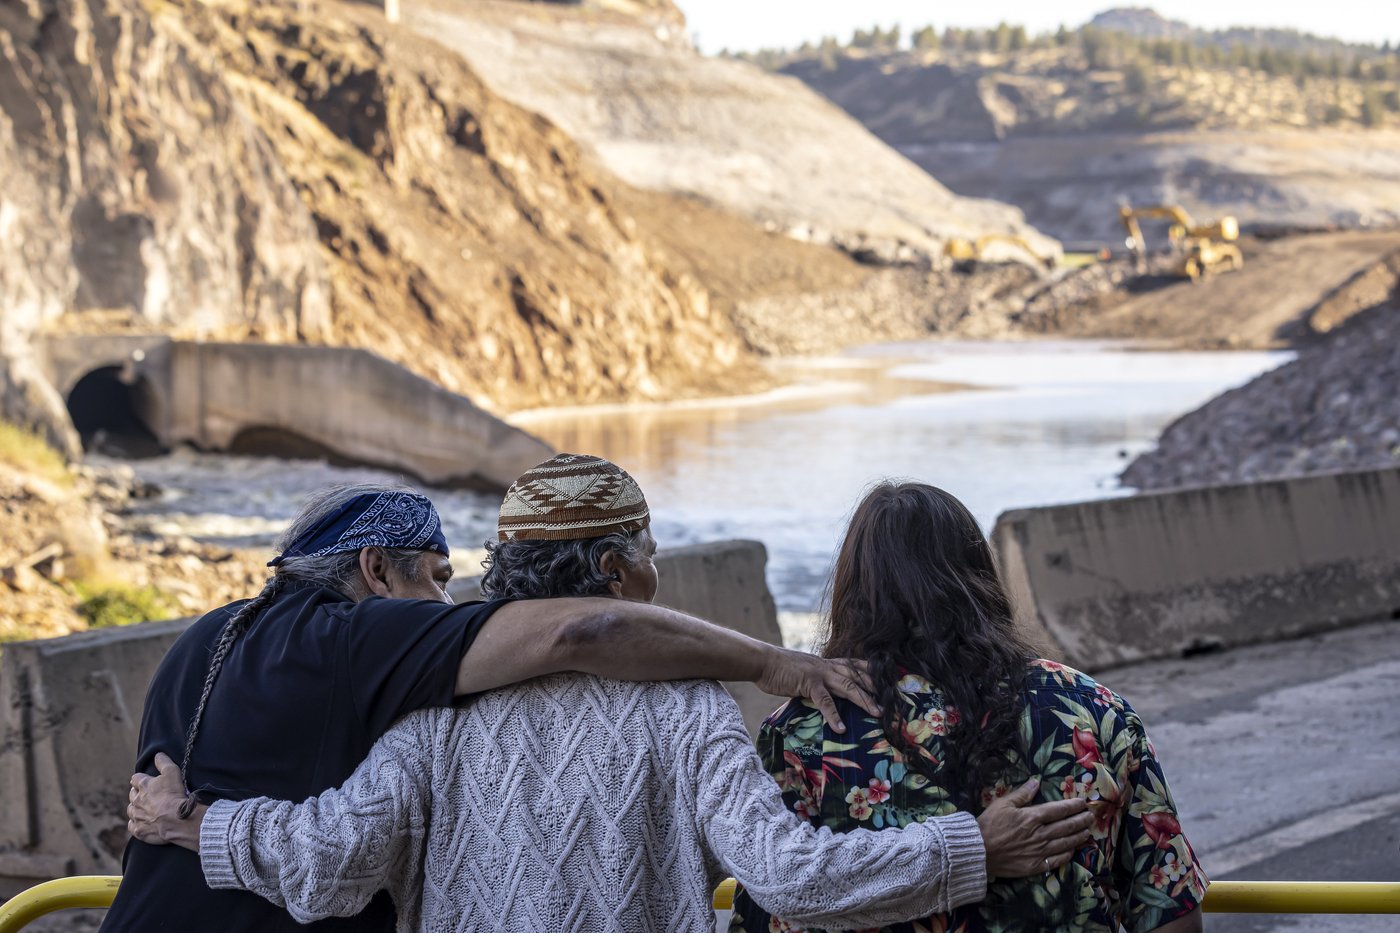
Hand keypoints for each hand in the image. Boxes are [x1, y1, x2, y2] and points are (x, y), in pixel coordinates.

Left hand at [127, 752, 205, 851]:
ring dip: (136, 808)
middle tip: (146, 794)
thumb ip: (164, 762)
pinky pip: (132, 825)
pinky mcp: (138, 830)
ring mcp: (136, 816)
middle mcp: (136, 800)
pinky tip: (142, 822)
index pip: (136, 778)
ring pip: (131, 810)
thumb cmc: (174, 794)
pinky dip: (136, 823)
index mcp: (143, 785)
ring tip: (144, 808)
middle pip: (132, 794)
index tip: (145, 780)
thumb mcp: (172, 772)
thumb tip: (157, 754)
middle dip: (137, 793)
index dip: (140, 779)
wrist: (176, 819)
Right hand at [755, 648, 877, 731]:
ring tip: (877, 713)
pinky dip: (833, 715)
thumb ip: (816, 680)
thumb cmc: (780, 668)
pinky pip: (825, 701)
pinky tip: (840, 727)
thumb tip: (823, 693)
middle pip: (858, 676)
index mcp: (827, 663)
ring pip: (848, 686)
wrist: (762, 661)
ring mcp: (819, 673)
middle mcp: (827, 666)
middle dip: (876, 688)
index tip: (887, 679)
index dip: (872, 671)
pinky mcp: (808, 683)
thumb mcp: (804, 672)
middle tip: (890, 701)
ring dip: (864, 700)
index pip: (855, 665)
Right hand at [976, 779, 1093, 877]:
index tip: (1082, 803)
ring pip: (1065, 843)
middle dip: (1080, 820)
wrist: (978, 850)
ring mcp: (1039, 851)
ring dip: (1078, 837)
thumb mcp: (1002, 803)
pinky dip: (1067, 855)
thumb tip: (1036, 781)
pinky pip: (1056, 860)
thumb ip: (1022, 794)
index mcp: (1032, 817)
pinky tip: (1072, 851)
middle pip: (1066, 826)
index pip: (1058, 810)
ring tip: (1087, 832)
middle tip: (1091, 817)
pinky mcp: (1035, 865)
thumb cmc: (989, 824)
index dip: (1072, 806)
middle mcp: (1040, 834)